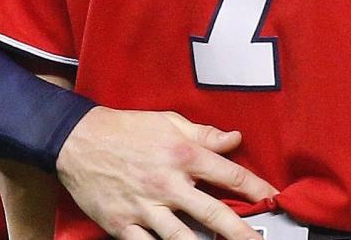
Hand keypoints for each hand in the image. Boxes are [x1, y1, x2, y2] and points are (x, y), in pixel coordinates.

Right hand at [55, 107, 276, 239]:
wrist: (77, 140)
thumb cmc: (126, 128)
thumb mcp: (168, 121)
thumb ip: (204, 134)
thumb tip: (234, 139)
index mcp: (182, 154)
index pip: (230, 175)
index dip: (257, 188)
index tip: (273, 198)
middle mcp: (168, 184)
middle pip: (215, 214)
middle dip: (242, 233)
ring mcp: (145, 208)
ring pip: (184, 239)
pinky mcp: (123, 225)